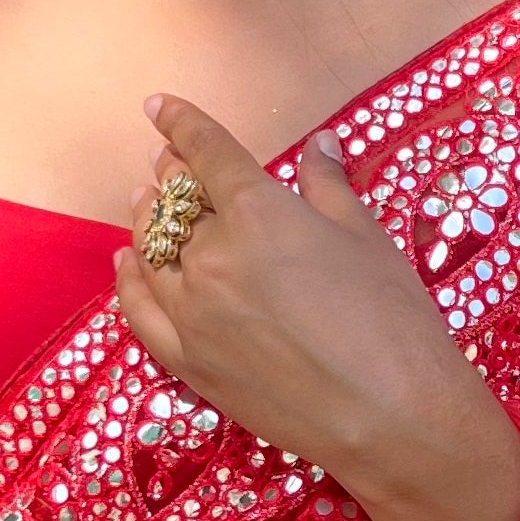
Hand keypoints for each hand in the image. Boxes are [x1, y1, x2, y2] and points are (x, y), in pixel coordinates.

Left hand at [111, 96, 511, 513]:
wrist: (391, 414)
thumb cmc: (392, 318)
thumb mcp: (365, 237)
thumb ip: (328, 185)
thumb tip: (319, 143)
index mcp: (258, 212)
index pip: (207, 153)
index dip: (180, 124)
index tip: (159, 107)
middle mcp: (212, 255)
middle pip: (174, 202)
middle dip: (170, 175)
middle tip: (169, 165)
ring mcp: (192, 311)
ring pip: (150, 251)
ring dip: (145, 220)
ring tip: (145, 204)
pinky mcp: (187, 361)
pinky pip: (138, 310)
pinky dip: (128, 279)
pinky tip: (127, 262)